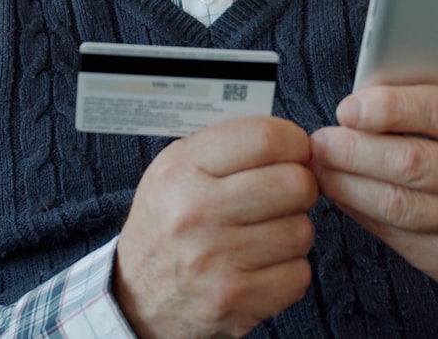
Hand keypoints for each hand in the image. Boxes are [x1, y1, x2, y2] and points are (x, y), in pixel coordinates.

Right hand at [114, 116, 318, 337]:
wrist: (136, 295)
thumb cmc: (167, 224)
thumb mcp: (177, 170)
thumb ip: (229, 146)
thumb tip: (293, 140)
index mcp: (181, 169)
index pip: (266, 138)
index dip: (294, 143)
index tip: (295, 154)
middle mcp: (195, 212)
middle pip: (295, 184)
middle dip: (300, 189)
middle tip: (283, 197)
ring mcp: (214, 260)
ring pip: (301, 231)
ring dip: (292, 233)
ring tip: (263, 236)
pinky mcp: (234, 300)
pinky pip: (298, 275)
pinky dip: (288, 272)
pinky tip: (262, 268)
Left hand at [309, 86, 437, 338]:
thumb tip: (369, 97)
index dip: (389, 107)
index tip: (350, 107)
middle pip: (412, 163)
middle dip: (355, 149)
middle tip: (321, 140)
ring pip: (398, 206)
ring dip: (348, 184)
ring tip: (323, 166)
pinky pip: (398, 237)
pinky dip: (361, 213)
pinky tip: (344, 195)